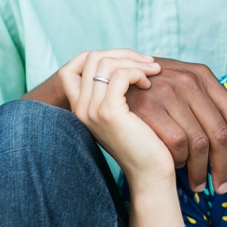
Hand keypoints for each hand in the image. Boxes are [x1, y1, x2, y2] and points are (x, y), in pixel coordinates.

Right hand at [59, 50, 171, 181]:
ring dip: (133, 62)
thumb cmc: (145, 142)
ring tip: (153, 72)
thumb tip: (129, 61)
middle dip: (123, 54)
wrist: (150, 173)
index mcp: (81, 107)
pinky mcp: (108, 113)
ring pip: (104, 63)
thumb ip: (117, 91)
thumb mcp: (126, 112)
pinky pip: (118, 76)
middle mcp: (80, 108)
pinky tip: (149, 84)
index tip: (130, 62)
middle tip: (149, 63)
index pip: (73, 66)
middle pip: (90, 58)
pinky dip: (137, 73)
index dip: (100, 54)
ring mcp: (91, 111)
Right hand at [125, 58, 226, 194]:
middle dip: (224, 165)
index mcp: (201, 73)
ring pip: (202, 141)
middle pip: (221, 130)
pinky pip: (178, 142)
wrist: (107, 93)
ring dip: (202, 170)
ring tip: (198, 185)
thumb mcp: (181, 95)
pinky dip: (180, 159)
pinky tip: (176, 168)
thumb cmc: (148, 103)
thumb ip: (206, 107)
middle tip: (222, 186)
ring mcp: (166, 89)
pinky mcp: (146, 107)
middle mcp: (187, 77)